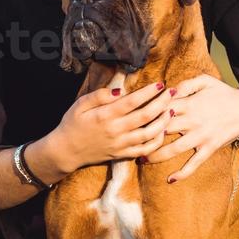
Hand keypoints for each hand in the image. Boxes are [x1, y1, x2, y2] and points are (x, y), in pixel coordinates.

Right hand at [50, 80, 172, 170]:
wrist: (66, 151)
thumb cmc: (72, 124)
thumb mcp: (80, 104)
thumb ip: (99, 95)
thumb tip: (120, 90)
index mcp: (105, 116)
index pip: (133, 101)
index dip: (149, 92)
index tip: (160, 83)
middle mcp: (115, 130)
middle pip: (146, 116)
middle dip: (162, 102)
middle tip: (172, 92)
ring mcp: (120, 144)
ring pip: (149, 134)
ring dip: (164, 121)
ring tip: (172, 110)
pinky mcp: (122, 154)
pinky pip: (145, 150)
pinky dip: (157, 141)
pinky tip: (162, 130)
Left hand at [142, 75, 238, 182]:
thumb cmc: (223, 93)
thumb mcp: (205, 80)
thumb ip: (184, 84)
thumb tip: (167, 91)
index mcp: (188, 104)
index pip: (160, 109)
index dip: (145, 114)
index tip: (133, 118)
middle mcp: (192, 121)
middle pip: (162, 130)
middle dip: (145, 136)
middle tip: (130, 141)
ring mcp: (200, 137)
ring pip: (173, 149)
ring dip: (156, 156)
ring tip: (142, 159)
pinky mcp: (209, 148)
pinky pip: (194, 164)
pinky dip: (182, 173)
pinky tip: (170, 179)